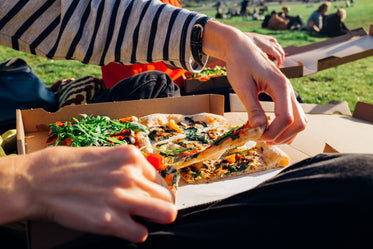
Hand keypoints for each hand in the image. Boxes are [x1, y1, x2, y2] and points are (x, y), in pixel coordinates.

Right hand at [16, 145, 176, 242]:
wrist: (38, 181)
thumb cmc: (68, 166)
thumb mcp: (105, 155)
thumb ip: (128, 167)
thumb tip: (146, 181)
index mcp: (131, 157)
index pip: (161, 180)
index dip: (156, 191)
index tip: (149, 197)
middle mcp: (131, 175)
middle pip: (167, 197)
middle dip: (160, 206)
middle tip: (148, 211)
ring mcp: (123, 198)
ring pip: (166, 214)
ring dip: (155, 219)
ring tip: (141, 220)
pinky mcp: (110, 221)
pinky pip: (141, 234)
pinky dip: (134, 233)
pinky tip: (122, 227)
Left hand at [202, 20, 306, 143]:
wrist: (241, 48)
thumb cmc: (240, 64)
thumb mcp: (243, 87)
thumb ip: (252, 108)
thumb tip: (258, 129)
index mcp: (281, 87)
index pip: (286, 118)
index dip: (272, 132)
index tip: (254, 136)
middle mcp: (289, 91)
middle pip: (299, 123)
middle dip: (281, 136)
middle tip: (260, 140)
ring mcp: (288, 93)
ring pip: (299, 121)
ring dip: (284, 134)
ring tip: (263, 137)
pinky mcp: (283, 96)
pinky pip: (292, 116)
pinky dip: (284, 127)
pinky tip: (268, 129)